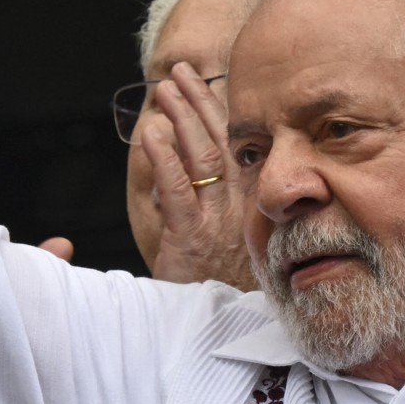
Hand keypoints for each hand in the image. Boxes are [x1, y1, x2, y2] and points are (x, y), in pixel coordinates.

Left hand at [139, 63, 252, 289]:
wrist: (221, 332)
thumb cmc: (222, 284)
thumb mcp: (232, 238)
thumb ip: (218, 202)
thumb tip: (195, 163)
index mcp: (253, 203)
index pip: (242, 144)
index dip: (222, 108)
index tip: (208, 79)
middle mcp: (242, 207)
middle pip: (225, 140)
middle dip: (200, 100)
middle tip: (180, 71)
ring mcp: (219, 222)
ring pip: (203, 158)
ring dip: (182, 118)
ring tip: (164, 89)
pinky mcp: (192, 239)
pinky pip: (178, 192)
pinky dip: (163, 160)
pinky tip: (150, 136)